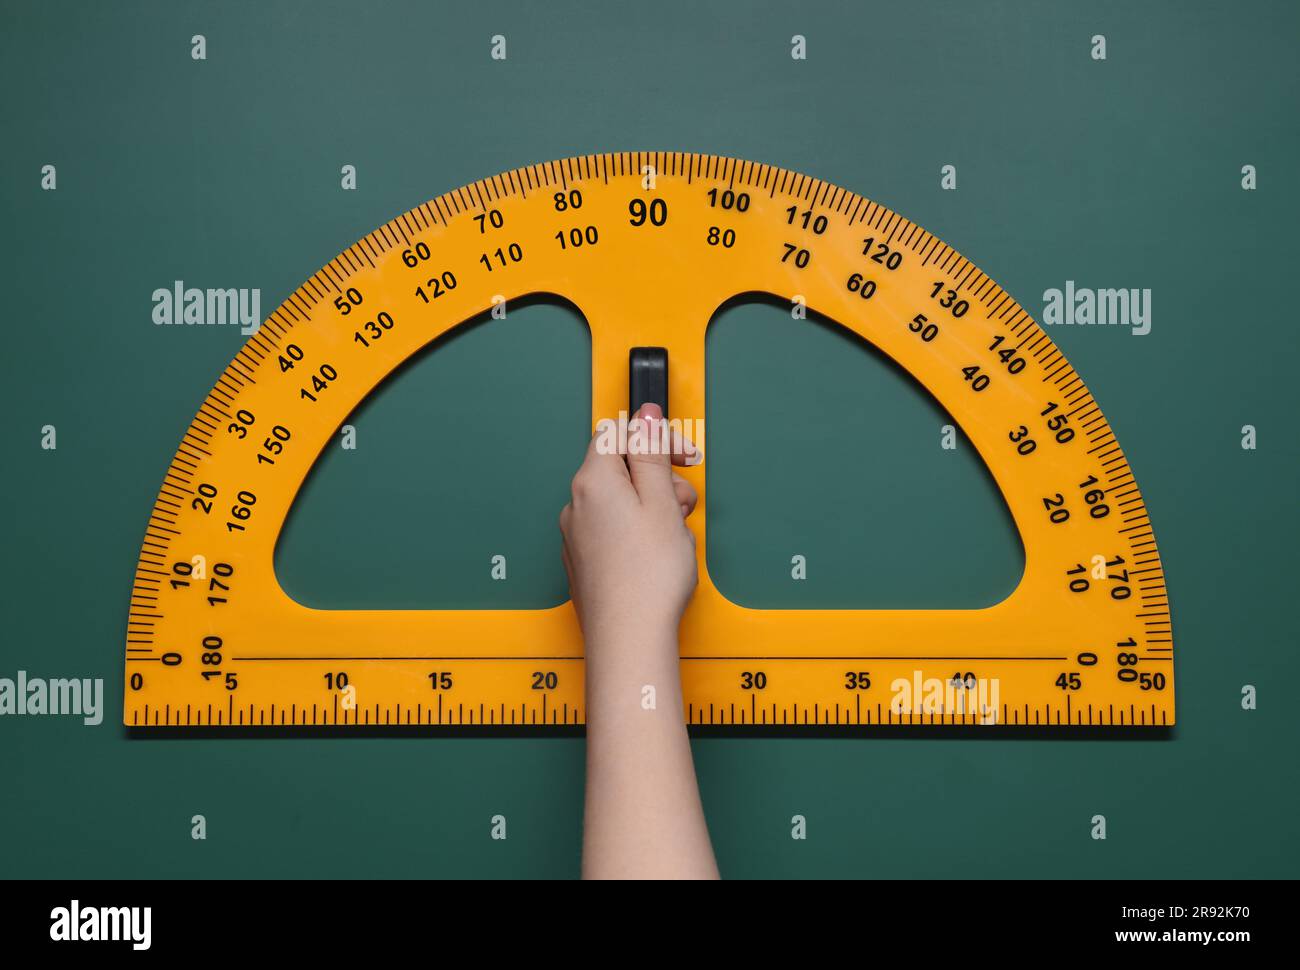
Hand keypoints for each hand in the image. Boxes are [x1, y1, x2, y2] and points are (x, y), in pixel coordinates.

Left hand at [559, 403, 700, 652]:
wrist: (629, 638)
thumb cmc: (648, 577)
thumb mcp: (663, 501)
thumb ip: (652, 452)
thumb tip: (645, 416)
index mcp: (593, 481)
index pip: (619, 433)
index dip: (656, 438)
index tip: (683, 455)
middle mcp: (576, 505)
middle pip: (622, 470)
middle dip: (660, 481)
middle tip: (683, 508)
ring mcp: (576, 535)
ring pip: (622, 503)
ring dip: (654, 511)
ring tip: (673, 539)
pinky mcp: (583, 561)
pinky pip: (614, 531)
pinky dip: (639, 535)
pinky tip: (657, 558)